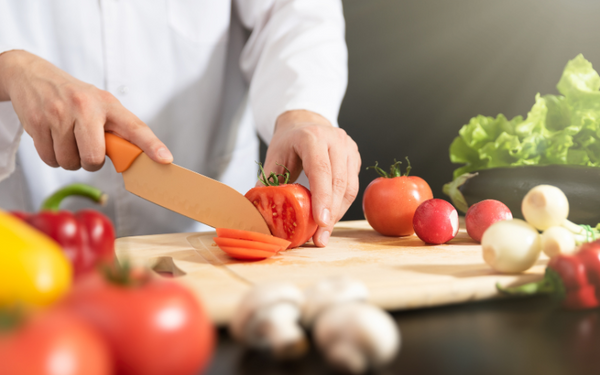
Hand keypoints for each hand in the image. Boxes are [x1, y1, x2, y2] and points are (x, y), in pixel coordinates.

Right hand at [0, 50, 171, 170]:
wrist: (30, 75)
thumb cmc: (72, 96)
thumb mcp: (98, 104)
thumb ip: (115, 128)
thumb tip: (129, 159)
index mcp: (107, 104)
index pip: (135, 127)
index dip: (151, 145)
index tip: (165, 159)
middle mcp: (85, 107)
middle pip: (94, 158)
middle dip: (91, 162)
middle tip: (86, 148)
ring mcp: (59, 115)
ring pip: (70, 162)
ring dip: (69, 159)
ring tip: (67, 139)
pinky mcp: (36, 123)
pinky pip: (50, 160)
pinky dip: (52, 157)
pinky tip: (52, 139)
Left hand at [261, 110, 360, 246]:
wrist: (305, 123)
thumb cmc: (288, 143)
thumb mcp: (274, 158)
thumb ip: (268, 183)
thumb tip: (259, 211)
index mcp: (312, 137)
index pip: (321, 170)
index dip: (322, 198)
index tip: (320, 222)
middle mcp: (335, 139)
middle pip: (338, 181)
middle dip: (330, 213)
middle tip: (321, 237)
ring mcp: (349, 147)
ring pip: (350, 187)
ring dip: (338, 213)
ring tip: (324, 232)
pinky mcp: (356, 158)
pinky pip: (353, 187)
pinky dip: (342, 206)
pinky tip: (330, 218)